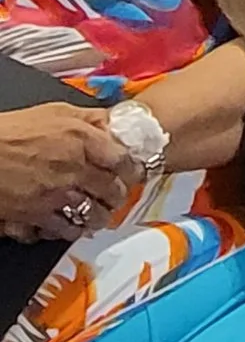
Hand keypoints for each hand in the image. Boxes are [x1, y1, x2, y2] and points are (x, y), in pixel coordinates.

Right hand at [0, 106, 135, 243]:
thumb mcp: (56, 111)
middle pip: (112, 191)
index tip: (134, 173)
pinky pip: (62, 230)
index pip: (124, 161)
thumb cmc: (11, 131)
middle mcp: (74, 171)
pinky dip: (69, 230)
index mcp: (83, 142)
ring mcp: (55, 197)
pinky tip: (71, 226)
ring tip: (100, 216)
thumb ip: (89, 117)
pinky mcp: (34, 216)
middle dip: (118, 195)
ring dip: (98, 217)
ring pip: (91, 215)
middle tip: (118, 196)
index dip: (133, 170)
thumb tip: (112, 122)